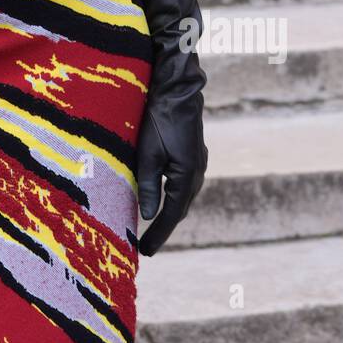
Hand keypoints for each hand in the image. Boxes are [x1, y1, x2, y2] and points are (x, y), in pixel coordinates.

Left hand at [136, 86, 207, 255]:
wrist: (177, 90)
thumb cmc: (159, 119)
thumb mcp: (147, 153)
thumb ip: (148, 185)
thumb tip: (148, 215)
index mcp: (187, 176)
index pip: (171, 214)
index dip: (158, 234)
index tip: (145, 252)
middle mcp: (197, 173)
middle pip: (179, 209)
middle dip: (163, 228)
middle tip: (146, 247)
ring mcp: (197, 164)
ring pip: (182, 197)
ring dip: (168, 213)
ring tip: (151, 229)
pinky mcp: (192, 156)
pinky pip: (182, 185)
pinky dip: (171, 197)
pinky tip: (161, 199)